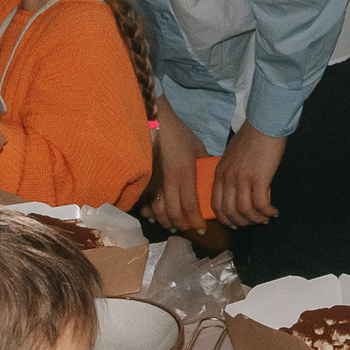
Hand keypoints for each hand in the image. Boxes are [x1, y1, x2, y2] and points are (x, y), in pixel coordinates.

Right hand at [141, 110, 205, 231]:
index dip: (195, 222)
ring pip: (157, 213)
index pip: (190, 207)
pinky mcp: (140, 181)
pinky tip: (155, 214)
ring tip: (173, 223)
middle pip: (173, 215)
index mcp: (184, 175)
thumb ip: (203, 162)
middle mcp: (167, 183)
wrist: (151, 121)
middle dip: (181, 225)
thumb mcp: (196, 146)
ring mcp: (151, 184)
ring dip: (166, 222)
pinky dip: (150, 213)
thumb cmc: (176, 132)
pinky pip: (143, 204)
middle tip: (187, 227)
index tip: (201, 228)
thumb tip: (209, 173)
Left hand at [210, 125, 284, 226]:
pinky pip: (261, 205)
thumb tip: (234, 188)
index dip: (225, 218)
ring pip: (245, 211)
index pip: (216, 204)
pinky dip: (267, 212)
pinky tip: (273, 211)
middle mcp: (229, 178)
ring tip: (265, 218)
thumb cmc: (251, 137)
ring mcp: (243, 179)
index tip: (234, 222)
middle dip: (241, 222)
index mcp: (220, 172)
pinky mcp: (259, 179)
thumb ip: (229, 171)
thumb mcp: (231, 155)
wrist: (264, 125)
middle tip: (252, 222)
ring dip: (256, 219)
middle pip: (229, 212)